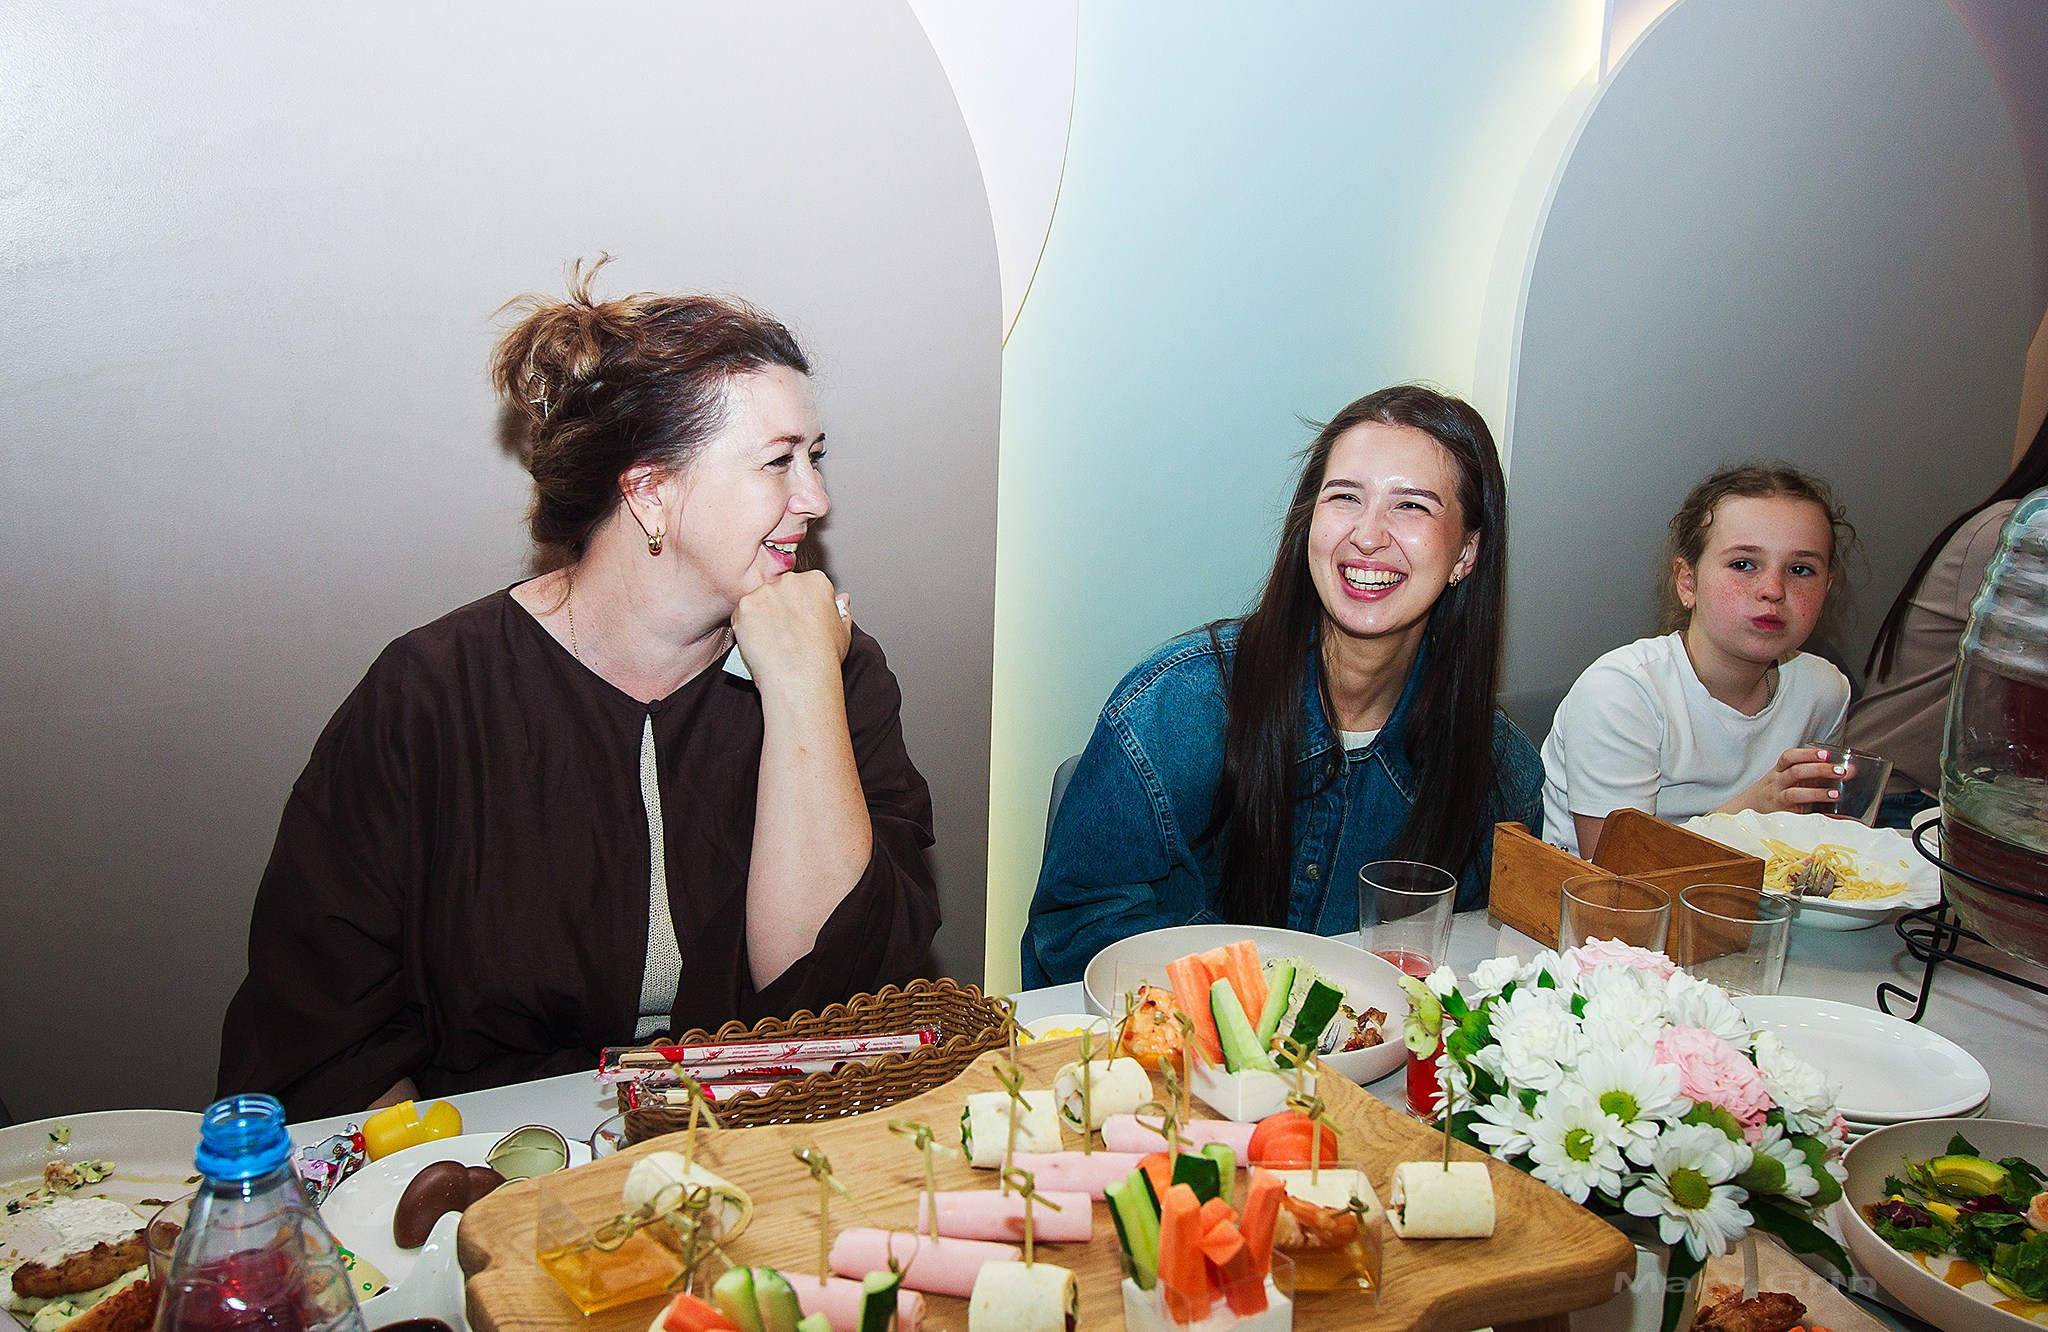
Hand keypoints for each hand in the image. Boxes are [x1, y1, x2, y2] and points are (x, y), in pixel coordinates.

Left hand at [731, 570, 851, 693]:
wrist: (800, 677)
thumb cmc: (823, 658)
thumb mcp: (843, 632)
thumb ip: (842, 611)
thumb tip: (842, 599)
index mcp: (816, 582)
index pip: (804, 586)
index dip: (801, 606)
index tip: (801, 622)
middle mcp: (790, 581)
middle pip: (780, 590)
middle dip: (779, 607)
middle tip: (783, 633)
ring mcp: (765, 592)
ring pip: (759, 600)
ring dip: (761, 617)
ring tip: (771, 641)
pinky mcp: (745, 606)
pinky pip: (742, 613)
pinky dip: (746, 627)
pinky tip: (758, 643)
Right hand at [1724, 746, 1844, 815]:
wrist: (1747, 810)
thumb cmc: (1775, 792)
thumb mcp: (1789, 779)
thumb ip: (1814, 774)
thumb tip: (1849, 770)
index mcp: (1779, 772)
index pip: (1789, 757)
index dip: (1808, 754)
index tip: (1826, 754)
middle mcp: (1777, 784)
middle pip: (1795, 772)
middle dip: (1819, 770)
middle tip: (1839, 771)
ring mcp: (1778, 800)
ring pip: (1794, 794)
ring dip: (1817, 793)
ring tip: (1835, 794)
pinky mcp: (1782, 816)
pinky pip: (1795, 814)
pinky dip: (1811, 813)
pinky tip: (1826, 813)